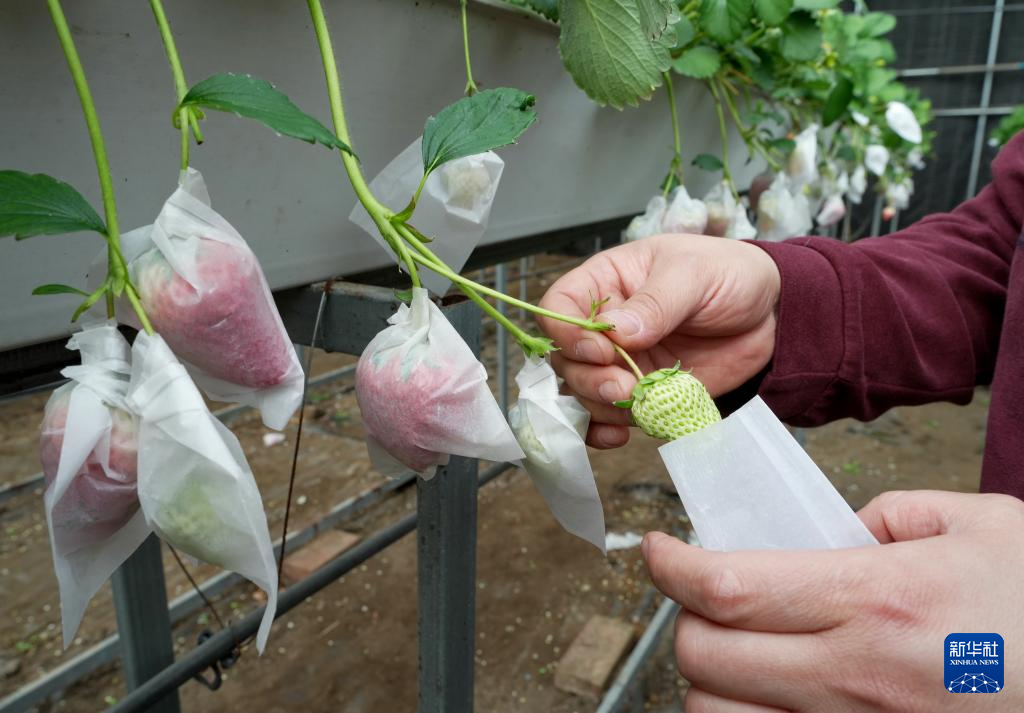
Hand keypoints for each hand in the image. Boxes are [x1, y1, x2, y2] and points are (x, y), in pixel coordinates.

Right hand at [537, 234, 779, 447]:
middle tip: (625, 385)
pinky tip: (621, 435)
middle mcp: (605, 326)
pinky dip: (605, 431)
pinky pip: (608, 417)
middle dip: (589, 378)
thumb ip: (655, 303)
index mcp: (606, 283)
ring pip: (584, 392)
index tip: (600, 349)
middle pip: (566, 358)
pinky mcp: (643, 393)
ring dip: (602, 406)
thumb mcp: (693, 276)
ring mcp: (622, 362)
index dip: (567, 332)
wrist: (772, 314)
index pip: (558, 307)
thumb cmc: (729, 275)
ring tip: (639, 403)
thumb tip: (618, 333)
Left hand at [641, 490, 1023, 711]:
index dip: (670, 565)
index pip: (727, 587)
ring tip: (738, 652)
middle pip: (706, 658)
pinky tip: (770, 697)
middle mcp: (858, 676)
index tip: (658, 548)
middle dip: (685, 620)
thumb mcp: (981, 527)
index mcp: (876, 599)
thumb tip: (831, 530)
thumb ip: (891, 515)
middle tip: (705, 596)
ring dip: (712, 684)